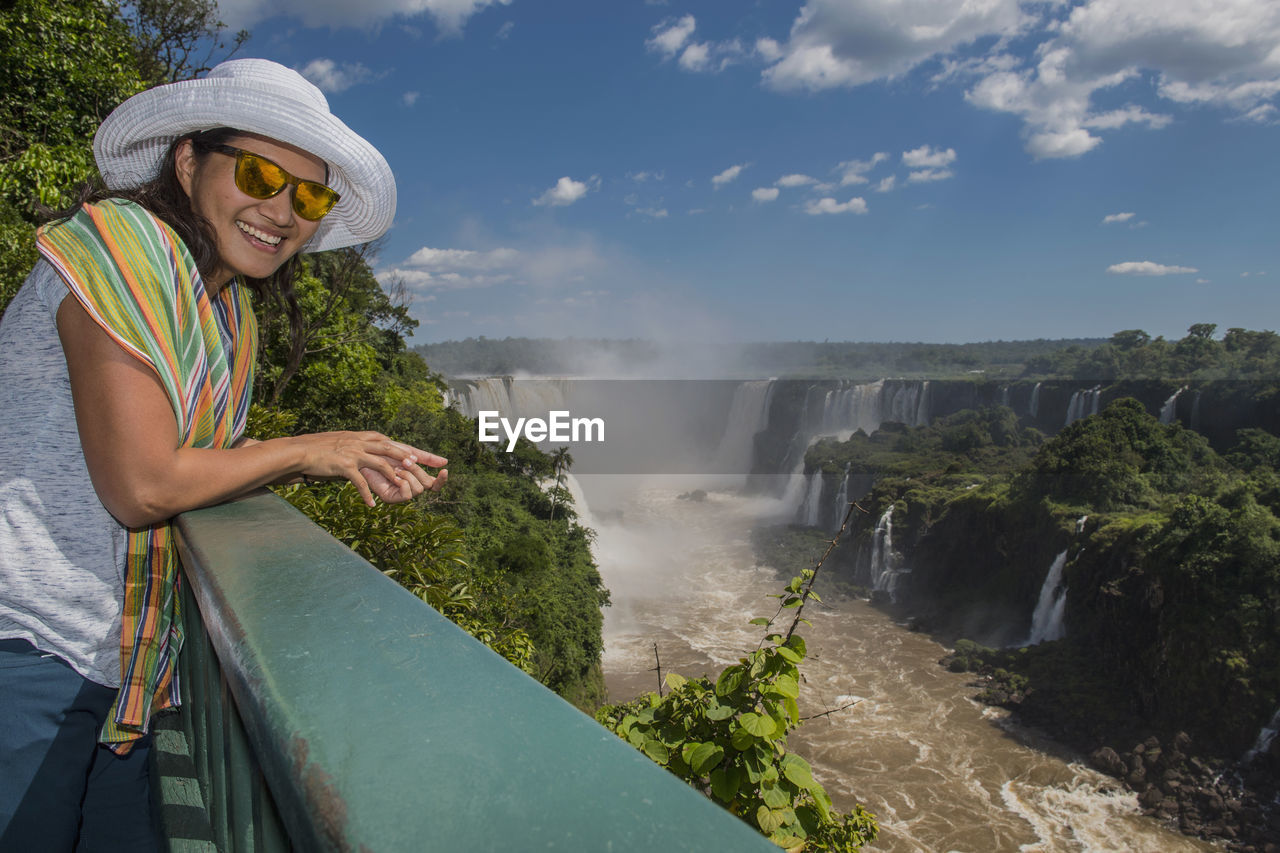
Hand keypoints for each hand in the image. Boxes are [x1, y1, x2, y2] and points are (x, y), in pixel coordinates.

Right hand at [293, 431, 446, 505]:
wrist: (302, 451)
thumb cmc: (326, 451)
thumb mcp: (351, 445)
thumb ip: (368, 449)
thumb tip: (384, 456)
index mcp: (370, 438)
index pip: (402, 445)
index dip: (423, 454)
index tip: (442, 461)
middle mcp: (365, 443)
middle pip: (396, 452)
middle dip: (415, 464)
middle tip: (432, 474)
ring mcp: (355, 453)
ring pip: (381, 465)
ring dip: (394, 478)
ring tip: (404, 491)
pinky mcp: (344, 465)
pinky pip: (359, 482)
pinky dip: (366, 494)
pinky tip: (371, 505)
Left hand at [361, 459, 447, 503]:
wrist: (365, 455)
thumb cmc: (385, 452)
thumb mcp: (409, 453)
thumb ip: (426, 458)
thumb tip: (445, 462)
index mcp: (415, 478)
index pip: (434, 484)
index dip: (441, 480)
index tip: (445, 470)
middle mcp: (409, 487)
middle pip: (427, 484)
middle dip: (419, 471)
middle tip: (406, 462)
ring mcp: (400, 494)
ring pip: (419, 489)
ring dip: (410, 475)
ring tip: (397, 469)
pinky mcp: (391, 498)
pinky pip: (408, 494)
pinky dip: (404, 482)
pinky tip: (395, 476)